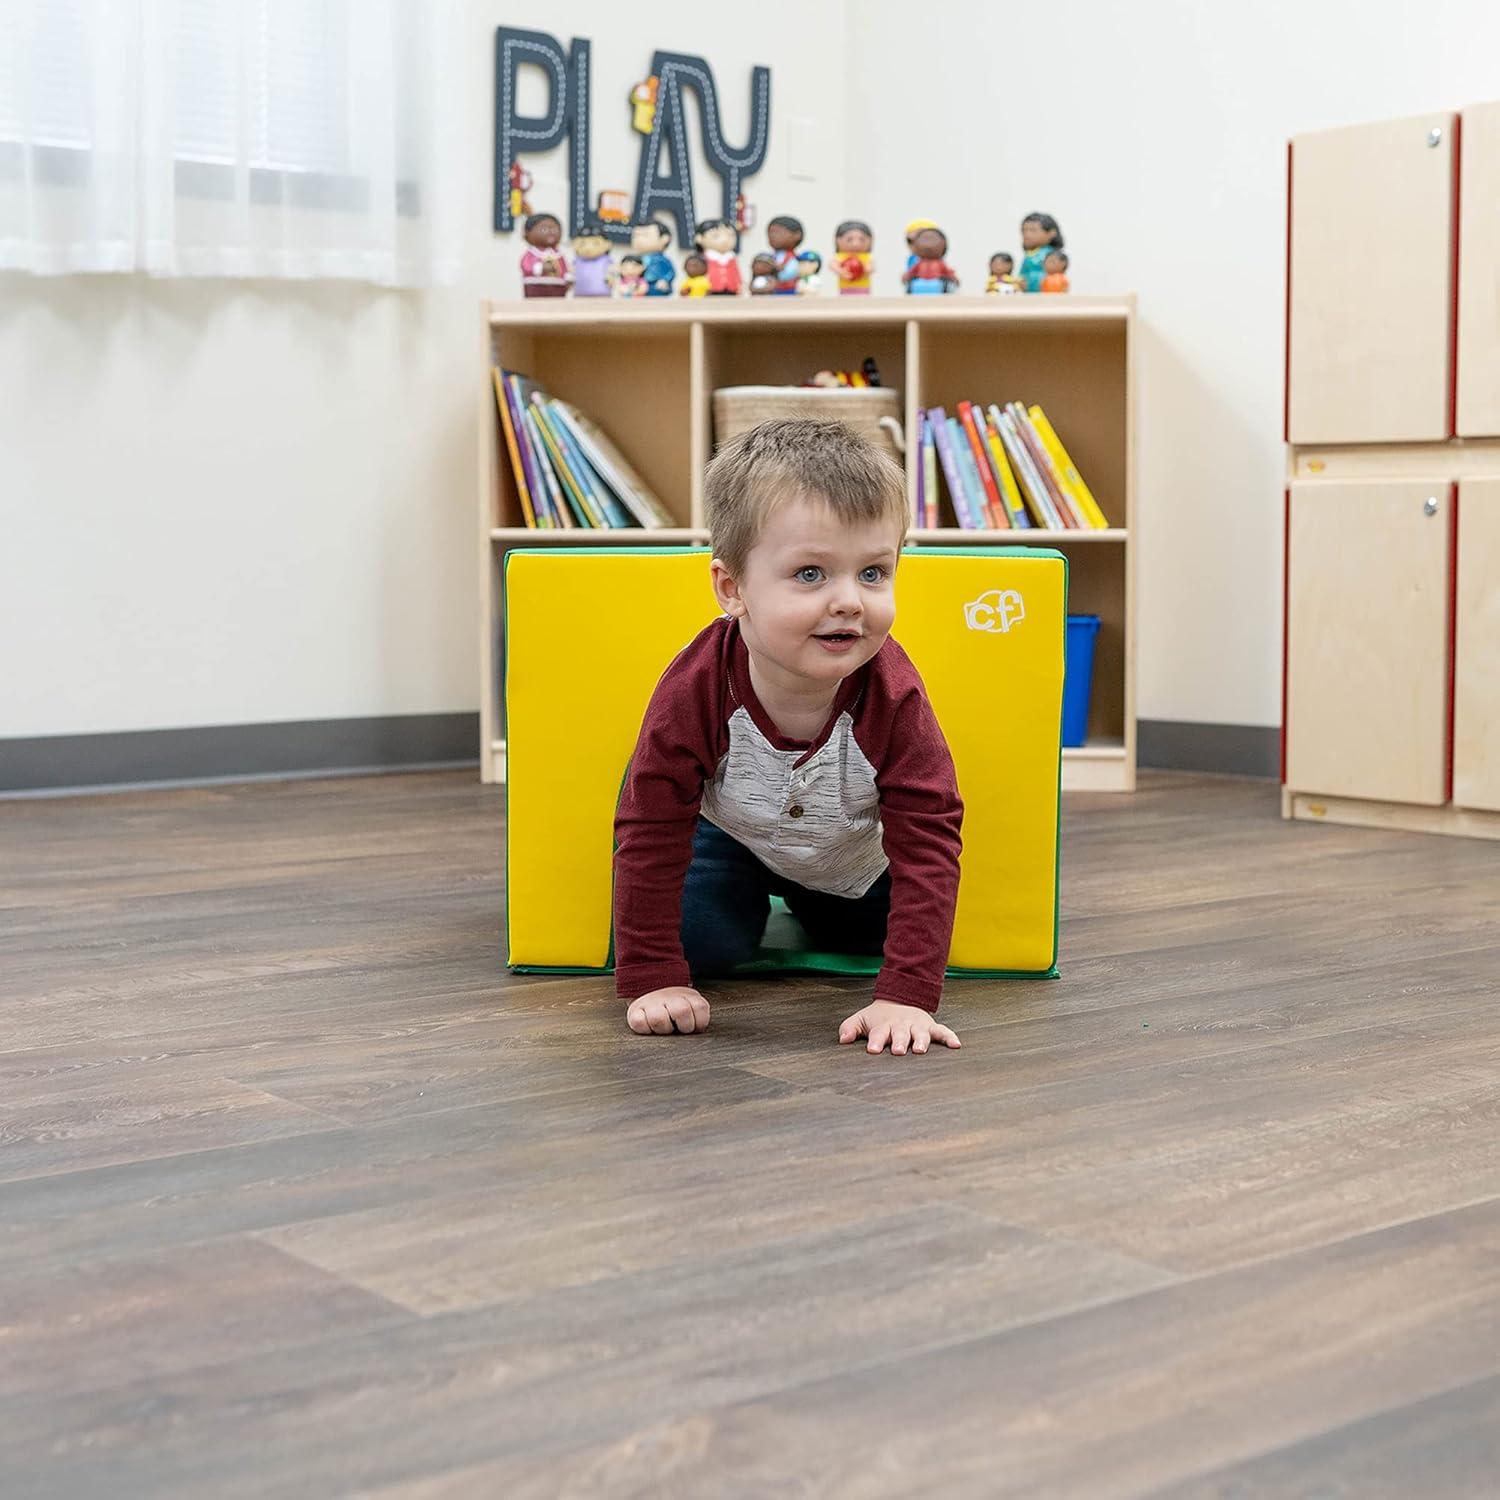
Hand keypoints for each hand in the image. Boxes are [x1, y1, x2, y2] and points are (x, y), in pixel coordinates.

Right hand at [626, 986, 709, 1035]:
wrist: (649, 989)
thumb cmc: (674, 1007)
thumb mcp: (692, 1006)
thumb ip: (700, 1015)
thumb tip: (700, 1031)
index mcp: (687, 996)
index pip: (700, 1008)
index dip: (700, 1022)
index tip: (695, 1025)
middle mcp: (668, 997)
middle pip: (682, 1011)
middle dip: (684, 1026)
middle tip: (679, 1027)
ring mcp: (650, 1004)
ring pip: (659, 1019)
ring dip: (664, 1028)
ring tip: (665, 1027)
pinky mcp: (635, 1013)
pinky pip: (640, 1023)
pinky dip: (645, 1028)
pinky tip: (650, 1026)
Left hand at [839, 1000, 959, 1055]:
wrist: (899, 1000)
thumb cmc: (878, 1018)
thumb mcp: (861, 1020)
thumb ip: (849, 1028)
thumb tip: (842, 1039)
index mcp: (883, 1025)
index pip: (878, 1033)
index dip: (875, 1041)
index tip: (873, 1049)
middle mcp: (901, 1026)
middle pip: (900, 1034)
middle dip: (899, 1042)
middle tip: (897, 1050)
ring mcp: (916, 1026)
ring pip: (920, 1033)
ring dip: (920, 1040)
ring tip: (920, 1049)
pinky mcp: (930, 1026)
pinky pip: (942, 1031)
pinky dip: (949, 1037)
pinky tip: (956, 1045)